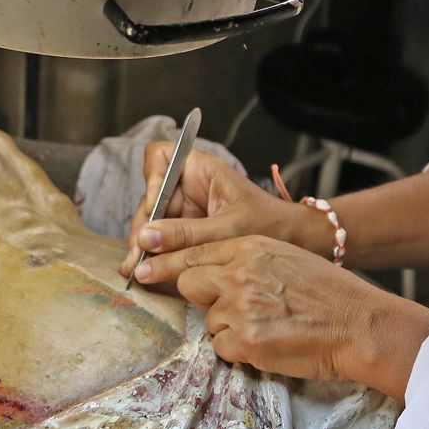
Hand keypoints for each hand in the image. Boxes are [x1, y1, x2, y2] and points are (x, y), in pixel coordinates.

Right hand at [120, 146, 315, 279]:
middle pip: (149, 196)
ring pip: (151, 221)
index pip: (160, 156)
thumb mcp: (228, 230)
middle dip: (142, 226)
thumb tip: (146, 238)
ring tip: (136, 270)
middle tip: (138, 256)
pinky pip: (162, 240)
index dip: (152, 178)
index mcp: (200, 170)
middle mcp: (187, 186)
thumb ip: (188, 235)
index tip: (154, 207)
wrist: (293, 244)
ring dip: (142, 245)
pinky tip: (143, 271)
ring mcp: (185, 210)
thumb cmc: (269, 225)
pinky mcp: (186, 232)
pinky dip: (152, 256)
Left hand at [132, 235, 428, 400]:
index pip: (194, 251)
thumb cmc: (329, 293)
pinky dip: (240, 351)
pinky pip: (223, 348)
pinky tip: (268, 343)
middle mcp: (239, 273)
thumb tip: (215, 271)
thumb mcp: (284, 257)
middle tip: (232, 307)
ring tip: (267, 326)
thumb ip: (247, 259)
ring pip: (209, 320)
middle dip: (203, 297)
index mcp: (250, 246)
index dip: (166, 261)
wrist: (360, 324)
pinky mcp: (245, 340)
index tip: (142, 267)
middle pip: (189, 283)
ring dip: (229, 327)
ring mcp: (240, 307)